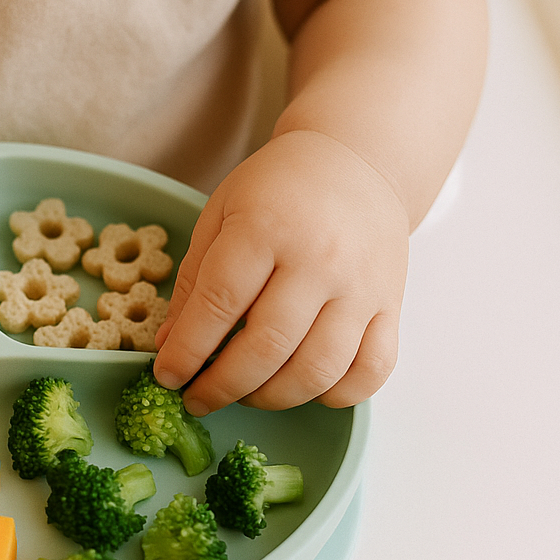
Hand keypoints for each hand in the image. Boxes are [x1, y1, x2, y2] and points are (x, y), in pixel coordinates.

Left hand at [152, 129, 409, 412]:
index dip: (188, 351)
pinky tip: (303, 387)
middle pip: (268, 347)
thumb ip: (193, 282)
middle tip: (199, 398)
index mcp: (267, 227)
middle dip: (223, 386)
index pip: (220, 304)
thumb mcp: (221, 215)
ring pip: (318, 370)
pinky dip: (336, 395)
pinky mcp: (391, 306)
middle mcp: (321, 259)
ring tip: (246, 393)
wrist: (355, 161)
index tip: (168, 376)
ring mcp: (362, 286)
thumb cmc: (279, 189)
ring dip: (272, 398)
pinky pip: (371, 370)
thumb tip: (170, 348)